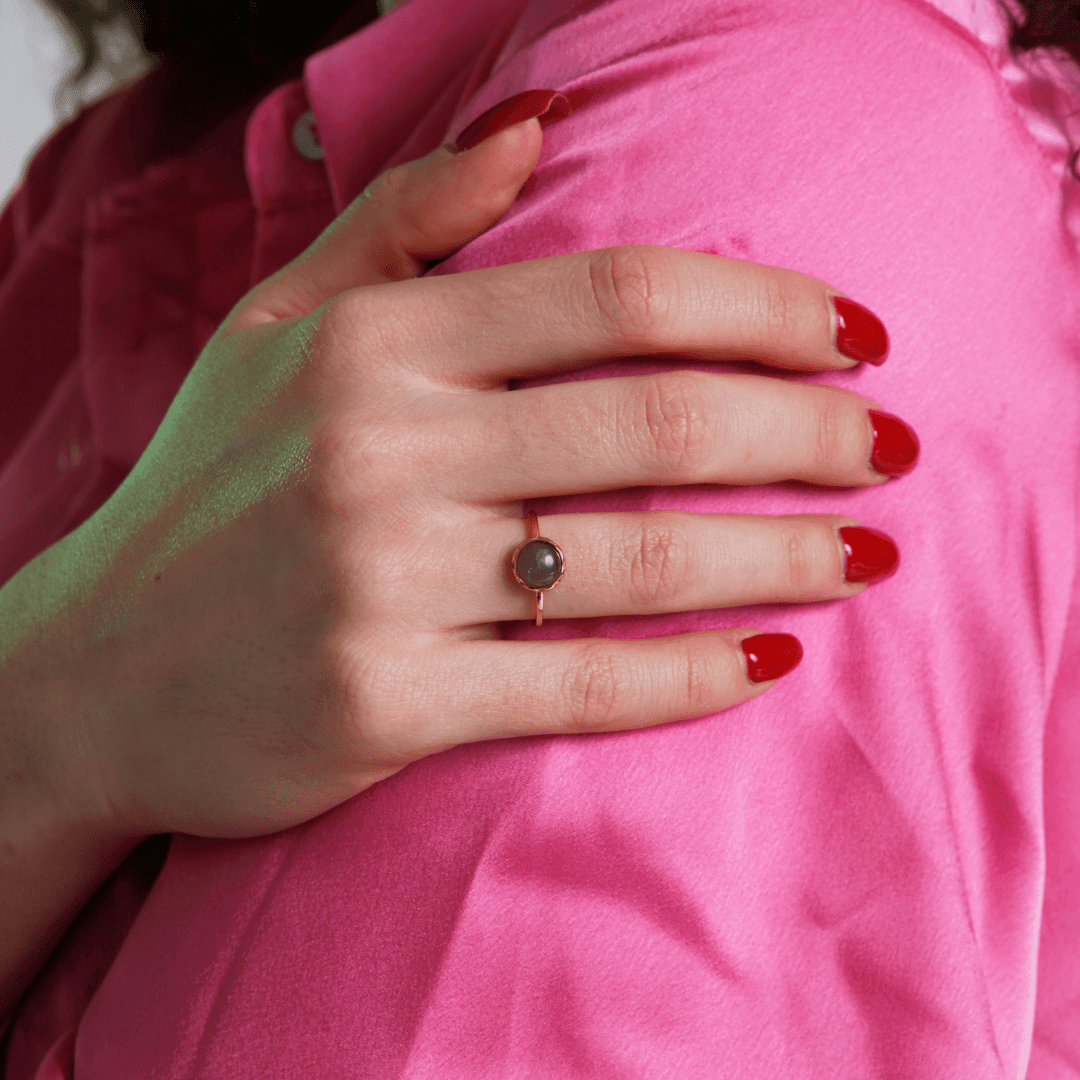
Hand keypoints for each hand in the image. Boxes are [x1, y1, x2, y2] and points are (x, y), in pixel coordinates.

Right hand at [16, 115, 915, 842]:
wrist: (90, 673)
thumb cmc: (203, 496)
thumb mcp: (276, 332)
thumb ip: (402, 218)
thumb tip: (539, 126)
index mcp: (371, 343)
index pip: (617, 296)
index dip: (764, 309)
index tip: (855, 337)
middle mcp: (381, 451)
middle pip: (658, 418)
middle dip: (810, 433)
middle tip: (891, 448)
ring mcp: (383, 583)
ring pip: (642, 556)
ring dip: (786, 555)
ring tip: (868, 555)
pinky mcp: (390, 703)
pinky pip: (585, 683)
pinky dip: (695, 674)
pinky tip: (769, 660)